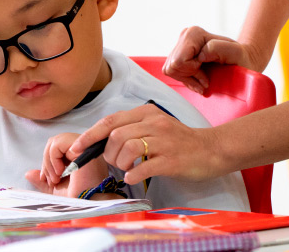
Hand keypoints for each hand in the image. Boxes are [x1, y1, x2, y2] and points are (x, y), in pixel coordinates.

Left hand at [26, 132, 109, 198]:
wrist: (89, 207)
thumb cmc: (78, 200)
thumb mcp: (57, 190)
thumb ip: (44, 180)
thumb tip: (28, 173)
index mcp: (78, 156)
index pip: (57, 148)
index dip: (47, 162)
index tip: (47, 179)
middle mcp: (82, 149)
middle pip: (55, 142)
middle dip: (47, 162)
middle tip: (52, 180)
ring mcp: (83, 147)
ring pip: (56, 141)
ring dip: (49, 161)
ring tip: (57, 178)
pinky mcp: (82, 148)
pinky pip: (59, 142)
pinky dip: (53, 157)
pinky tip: (61, 172)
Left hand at [69, 103, 227, 185]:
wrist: (212, 149)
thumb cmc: (180, 140)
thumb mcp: (155, 125)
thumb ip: (132, 128)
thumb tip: (103, 139)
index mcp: (146, 113)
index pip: (110, 121)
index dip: (90, 135)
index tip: (76, 148)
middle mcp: (153, 123)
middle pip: (115, 135)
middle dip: (107, 154)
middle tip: (114, 163)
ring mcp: (163, 140)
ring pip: (127, 148)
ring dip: (120, 163)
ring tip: (126, 169)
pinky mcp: (171, 159)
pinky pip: (144, 166)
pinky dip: (133, 174)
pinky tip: (133, 177)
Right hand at [163, 26, 258, 93]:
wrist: (241, 60)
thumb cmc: (239, 58)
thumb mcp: (235, 53)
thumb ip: (218, 48)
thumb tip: (199, 55)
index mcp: (194, 33)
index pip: (179, 61)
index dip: (192, 71)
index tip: (207, 72)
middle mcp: (184, 36)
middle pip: (172, 66)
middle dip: (189, 76)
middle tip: (205, 78)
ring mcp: (180, 45)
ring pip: (170, 70)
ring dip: (187, 78)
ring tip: (202, 78)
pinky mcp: (177, 54)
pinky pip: (171, 72)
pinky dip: (185, 79)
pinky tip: (197, 79)